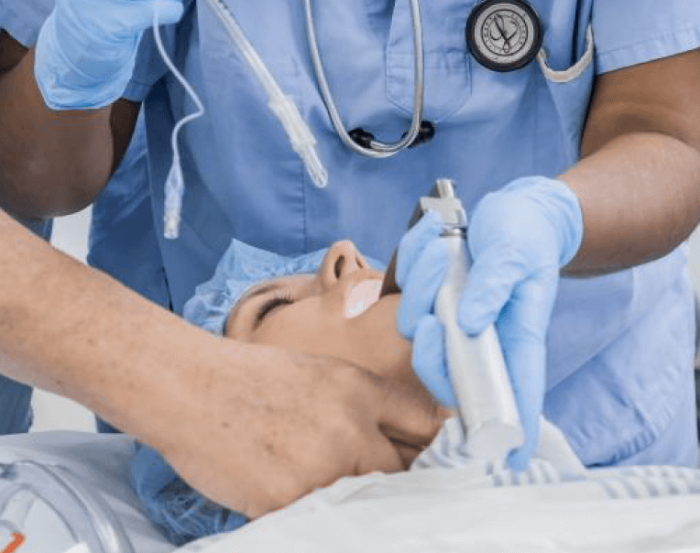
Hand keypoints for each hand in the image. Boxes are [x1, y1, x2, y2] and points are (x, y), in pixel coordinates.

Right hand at [155, 340, 445, 518]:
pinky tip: (294, 493)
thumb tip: (398, 435)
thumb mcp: (315, 372)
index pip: (424, 422)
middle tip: (379, 481)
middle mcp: (349, 426)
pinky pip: (322, 519)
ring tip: (326, 481)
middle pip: (402, 470)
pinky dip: (315, 514)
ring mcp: (322, 468)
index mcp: (357, 388)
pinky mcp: (291, 502)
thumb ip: (359, 402)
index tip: (439, 456)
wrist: (190, 387)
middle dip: (394, 478)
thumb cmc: (248, 379)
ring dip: (356, 498)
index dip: (435, 443)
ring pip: (365, 500)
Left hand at [395, 176, 582, 468]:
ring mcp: (452, 314)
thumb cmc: (526, 236)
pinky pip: (405, 284)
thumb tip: (469, 323)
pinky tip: (434, 236)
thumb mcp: (517, 254)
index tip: (506, 462)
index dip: (509, 431)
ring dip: (421, 282)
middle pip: (442, 369)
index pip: (512, 395)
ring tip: (445, 248)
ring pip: (415, 321)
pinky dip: (413, 258)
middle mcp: (481, 335)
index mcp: (515, 339)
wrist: (517, 209)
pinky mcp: (433, 292)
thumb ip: (495, 286)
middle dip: (428, 344)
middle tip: (431, 313)